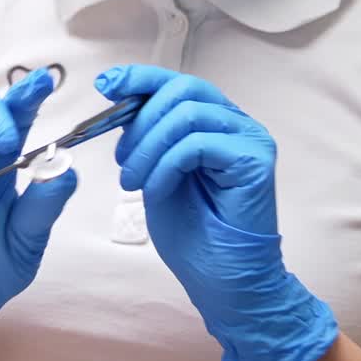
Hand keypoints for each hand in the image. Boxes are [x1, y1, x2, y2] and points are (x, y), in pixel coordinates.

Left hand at [97, 65, 337, 360]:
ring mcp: (250, 139)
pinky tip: (155, 191)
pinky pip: (197, 144)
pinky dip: (165, 165)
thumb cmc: (193, 234)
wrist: (224, 283)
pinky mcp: (255, 160)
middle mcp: (237, 124)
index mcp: (215, 122)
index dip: (140, 77)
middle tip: (120, 159)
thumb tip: (119, 99)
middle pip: (183, 88)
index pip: (178, 82)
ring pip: (187, 114)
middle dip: (140, 119)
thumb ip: (146, 136)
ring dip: (148, 147)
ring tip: (132, 181)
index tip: (105, 83)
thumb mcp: (156, 172)